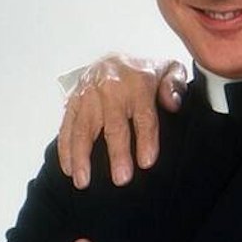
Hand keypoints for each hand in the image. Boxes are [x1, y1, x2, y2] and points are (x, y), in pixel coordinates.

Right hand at [57, 54, 186, 188]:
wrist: (116, 59)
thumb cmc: (147, 73)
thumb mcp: (170, 70)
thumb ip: (175, 85)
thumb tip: (172, 103)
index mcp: (138, 81)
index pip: (143, 115)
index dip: (146, 140)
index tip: (146, 163)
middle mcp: (110, 86)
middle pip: (113, 125)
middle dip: (117, 154)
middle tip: (121, 179)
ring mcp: (88, 93)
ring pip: (83, 128)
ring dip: (82, 157)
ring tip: (84, 182)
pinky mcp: (72, 100)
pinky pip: (66, 126)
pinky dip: (65, 149)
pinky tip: (69, 169)